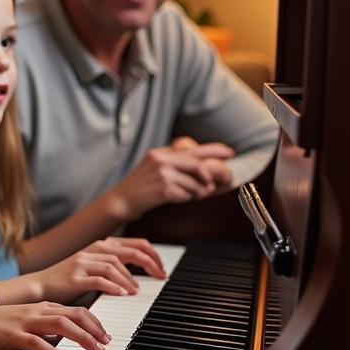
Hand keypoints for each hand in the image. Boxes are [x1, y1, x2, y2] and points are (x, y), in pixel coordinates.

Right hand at [0, 302, 110, 349]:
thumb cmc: (0, 326)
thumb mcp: (29, 324)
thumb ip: (46, 329)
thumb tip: (64, 341)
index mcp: (43, 308)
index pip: (76, 311)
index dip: (95, 322)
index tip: (106, 335)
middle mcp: (38, 311)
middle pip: (74, 314)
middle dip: (95, 328)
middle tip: (107, 343)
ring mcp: (26, 322)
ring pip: (60, 324)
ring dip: (81, 337)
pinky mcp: (13, 335)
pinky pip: (35, 342)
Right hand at [22, 237, 165, 303]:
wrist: (39, 286)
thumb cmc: (66, 280)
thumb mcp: (90, 268)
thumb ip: (109, 266)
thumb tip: (133, 274)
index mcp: (99, 247)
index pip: (133, 244)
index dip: (151, 255)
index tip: (161, 269)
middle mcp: (92, 251)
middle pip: (128, 251)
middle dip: (148, 263)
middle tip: (160, 276)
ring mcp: (82, 263)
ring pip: (113, 265)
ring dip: (130, 279)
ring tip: (137, 291)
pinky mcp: (74, 278)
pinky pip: (98, 279)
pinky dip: (113, 285)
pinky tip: (122, 293)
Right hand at [107, 139, 235, 221]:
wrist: (120, 201)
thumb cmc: (138, 189)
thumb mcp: (153, 169)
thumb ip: (173, 165)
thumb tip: (202, 171)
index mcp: (160, 154)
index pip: (191, 148)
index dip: (213, 149)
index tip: (229, 152)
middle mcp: (161, 160)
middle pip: (196, 165)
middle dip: (207, 177)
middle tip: (211, 185)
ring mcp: (162, 174)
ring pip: (193, 183)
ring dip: (195, 192)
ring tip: (186, 195)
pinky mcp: (163, 189)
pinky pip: (186, 194)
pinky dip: (185, 199)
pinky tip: (175, 199)